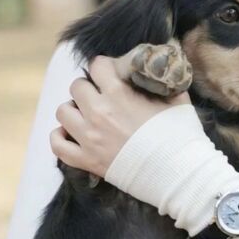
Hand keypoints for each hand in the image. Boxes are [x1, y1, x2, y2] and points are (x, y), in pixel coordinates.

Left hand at [50, 55, 190, 178]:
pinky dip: (61, 137)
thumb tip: (162, 67)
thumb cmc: (180, 135)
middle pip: (77, 86)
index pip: (97, 65)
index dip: (105, 66)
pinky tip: (71, 134)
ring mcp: (89, 138)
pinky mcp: (86, 160)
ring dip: (73, 110)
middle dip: (89, 87)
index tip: (111, 73)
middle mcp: (98, 113)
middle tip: (100, 95)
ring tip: (86, 114)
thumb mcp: (177, 99)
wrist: (177, 172)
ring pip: (62, 112)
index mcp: (119, 94)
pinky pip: (58, 145)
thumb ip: (165, 80)